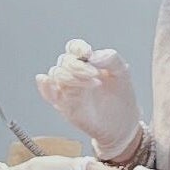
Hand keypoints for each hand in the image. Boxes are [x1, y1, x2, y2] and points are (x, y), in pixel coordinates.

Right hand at [34, 41, 142, 161]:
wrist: (123, 123)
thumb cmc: (121, 95)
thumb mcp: (122, 72)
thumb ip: (110, 58)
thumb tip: (91, 56)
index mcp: (87, 61)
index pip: (73, 47)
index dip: (77, 48)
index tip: (88, 53)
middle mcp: (74, 73)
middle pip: (64, 61)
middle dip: (78, 66)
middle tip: (96, 75)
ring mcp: (67, 89)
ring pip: (56, 74)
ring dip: (71, 76)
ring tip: (93, 84)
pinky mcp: (64, 105)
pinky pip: (48, 94)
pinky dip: (45, 87)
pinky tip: (47, 82)